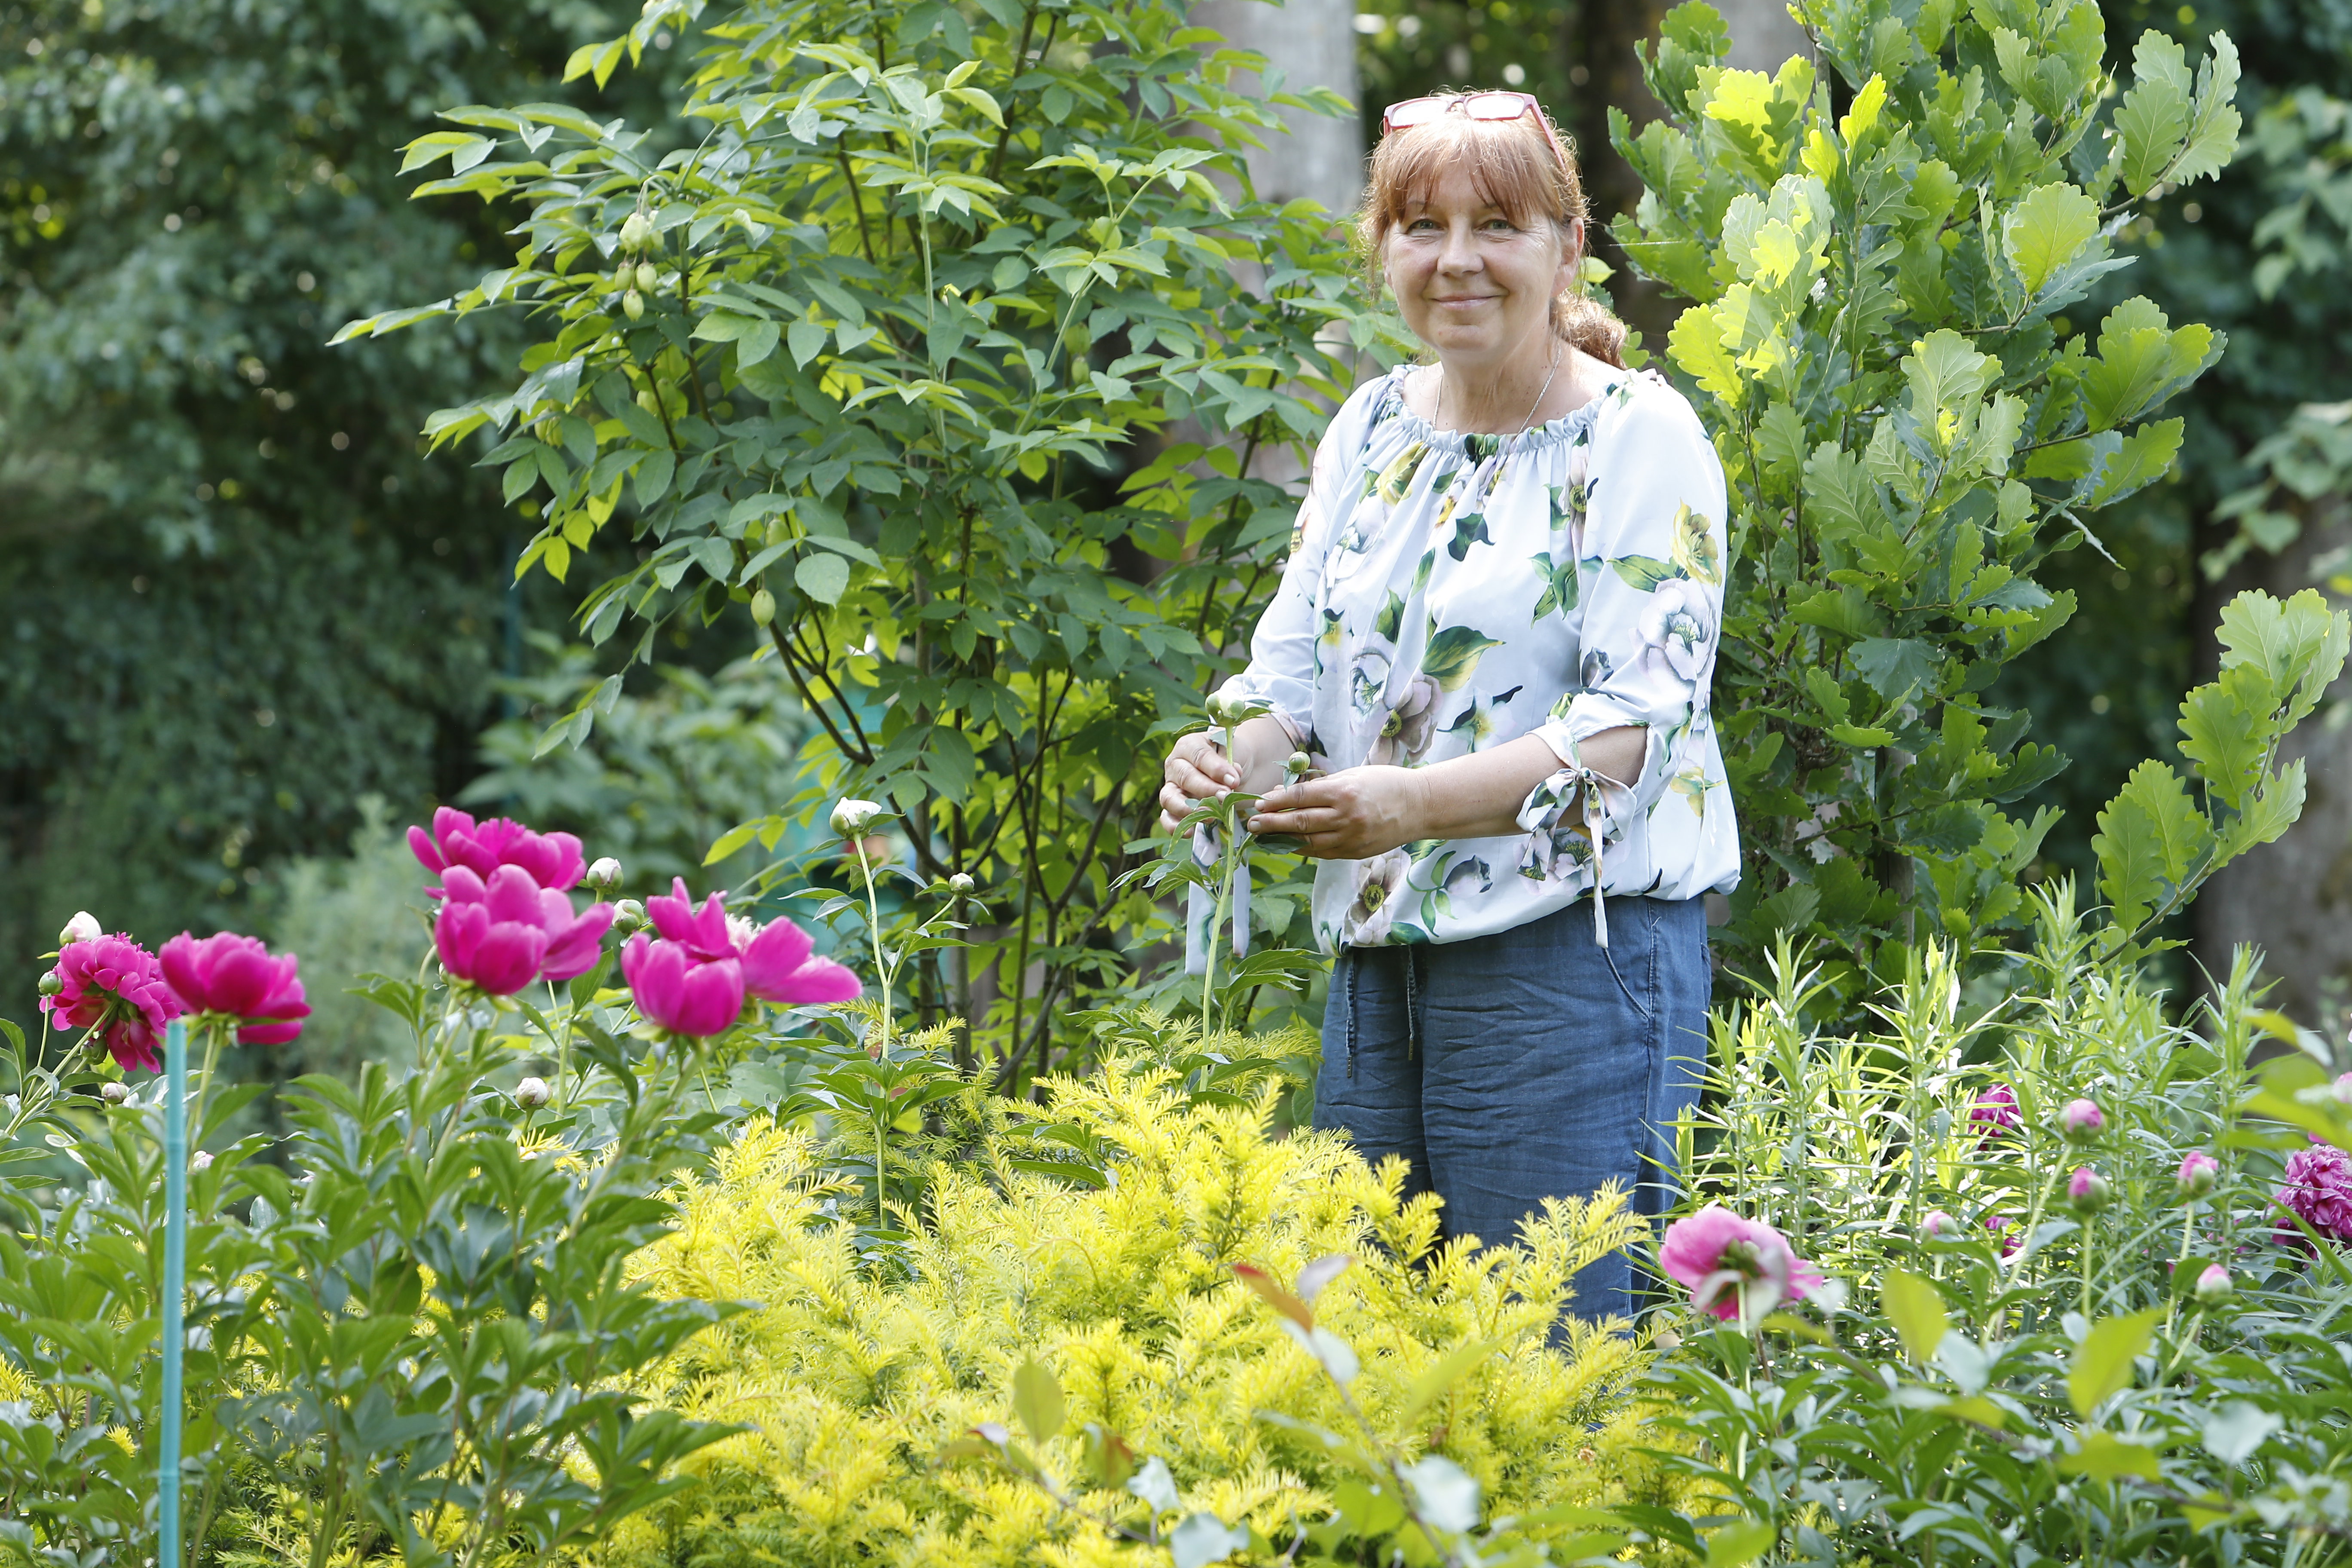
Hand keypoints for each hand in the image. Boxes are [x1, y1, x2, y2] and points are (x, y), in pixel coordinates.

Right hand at [1158, 731, 1242, 832]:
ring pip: (1170, 798)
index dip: (1215, 769)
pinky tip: (1190, 832)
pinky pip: (1167, 817)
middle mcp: (1175, 765)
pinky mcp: (1172, 806)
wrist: (1233, 772)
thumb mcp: (1234, 752)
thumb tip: (1230, 779)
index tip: (1234, 780)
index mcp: (1189, 746)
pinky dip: (1174, 826)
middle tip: (1225, 797)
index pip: (1199, 756)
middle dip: (1206, 790)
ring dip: (1190, 809)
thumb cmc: (1233, 756)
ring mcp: (1171, 786)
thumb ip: (1231, 763)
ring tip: (1211, 816)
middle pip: (1185, 777)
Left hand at [1245, 766, 1426, 859]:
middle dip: (1271, 824)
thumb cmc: (1384, 783)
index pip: (1301, 798)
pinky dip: (1303, 849)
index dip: (1276, 802)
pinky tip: (1288, 845)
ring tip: (1263, 836)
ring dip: (1282, 840)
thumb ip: (1320, 786)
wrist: (1419, 806)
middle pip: (1300, 822)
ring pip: (1308, 842)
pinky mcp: (1355, 852)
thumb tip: (1285, 794)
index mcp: (1343, 792)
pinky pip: (1322, 852)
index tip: (1258, 803)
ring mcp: (1351, 838)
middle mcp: (1346, 817)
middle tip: (1252, 824)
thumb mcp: (1352, 775)